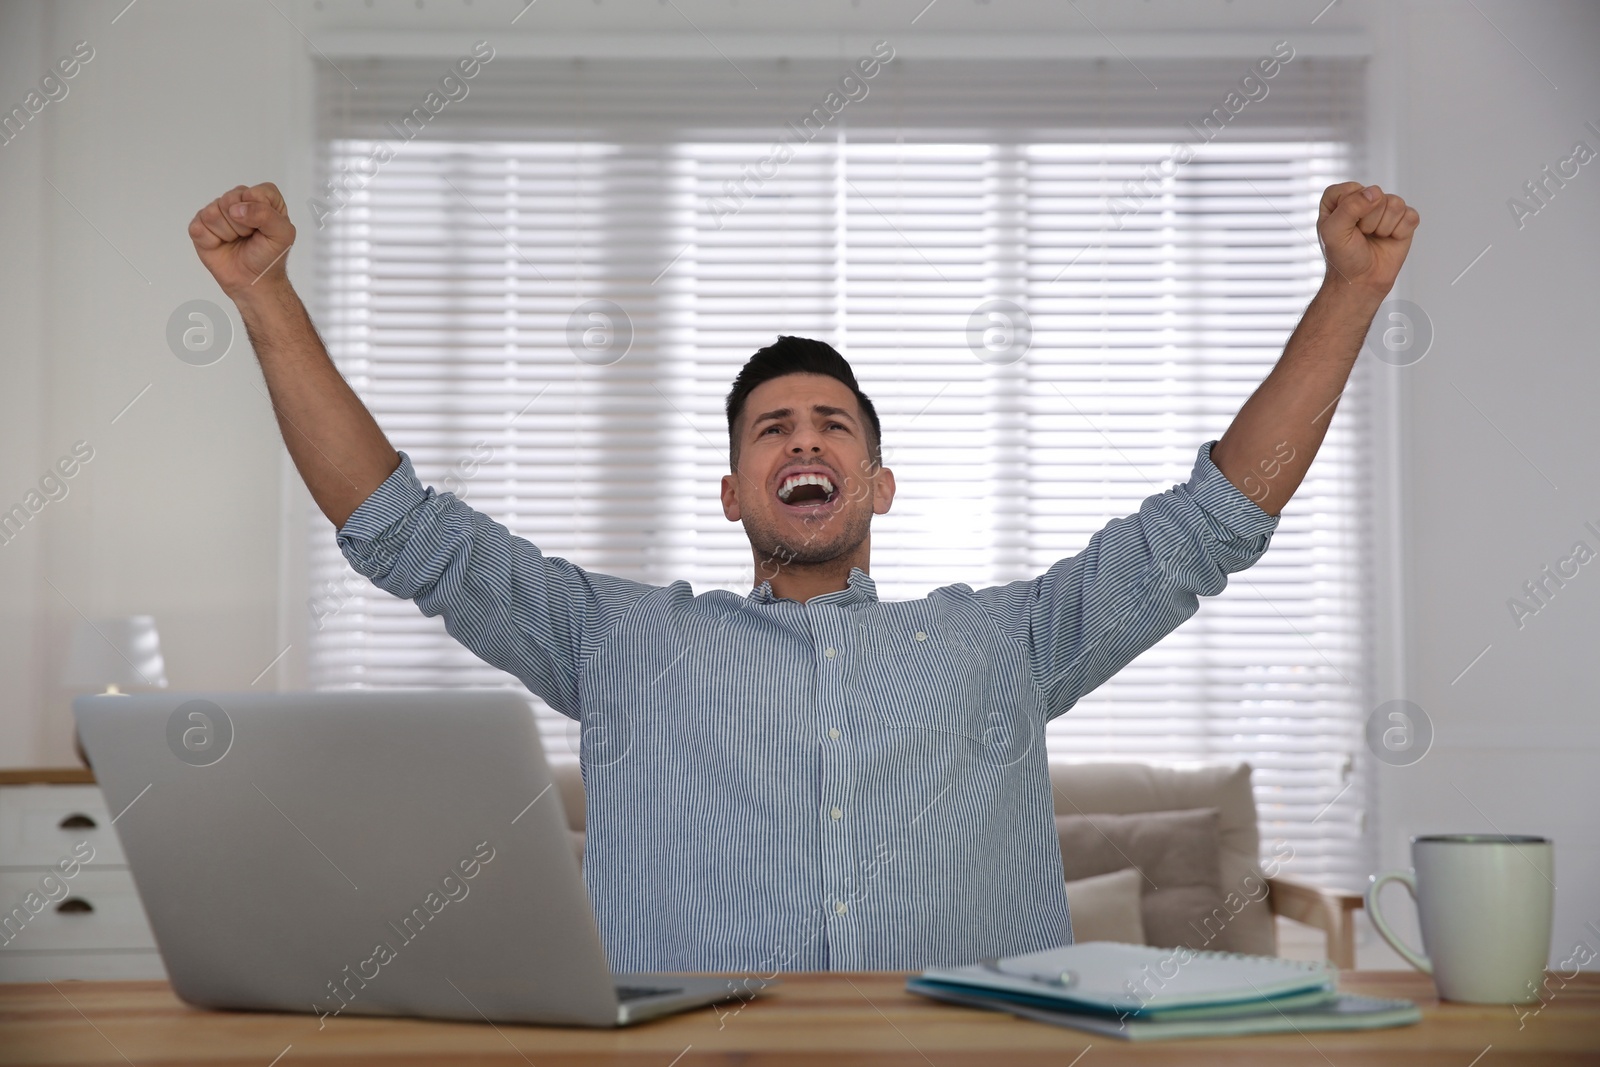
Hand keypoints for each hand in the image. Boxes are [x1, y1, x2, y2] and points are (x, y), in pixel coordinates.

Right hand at [188, 183, 295, 299]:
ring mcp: (217, 212)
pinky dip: (211, 241)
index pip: (257, 191)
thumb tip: (236, 209)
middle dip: (242, 224)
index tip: (264, 228)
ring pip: (212, 212)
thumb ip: (266, 214)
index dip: (260, 211)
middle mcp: (238, 201)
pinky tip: (220, 245)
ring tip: (235, 241)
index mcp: (262, 199)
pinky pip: (198, 227)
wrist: (253, 281)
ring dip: (227, 233)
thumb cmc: (269, 256)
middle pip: (231, 198)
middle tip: (248, 236)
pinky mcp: (200, 225)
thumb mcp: (283, 235)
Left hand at [1316, 182, 1419, 295]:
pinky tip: (1389, 240)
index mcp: (1339, 200)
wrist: (1362, 281)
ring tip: (1374, 237)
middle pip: (1376, 194)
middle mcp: (1363, 200)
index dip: (1350, 209)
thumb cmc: (1343, 258)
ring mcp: (1385, 209)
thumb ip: (1348, 207)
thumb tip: (1374, 193)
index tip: (1345, 226)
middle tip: (1361, 236)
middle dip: (1368, 220)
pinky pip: (1410, 216)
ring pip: (1395, 204)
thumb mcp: (1333, 232)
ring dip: (1384, 227)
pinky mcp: (1403, 220)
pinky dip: (1400, 232)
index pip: (1351, 188)